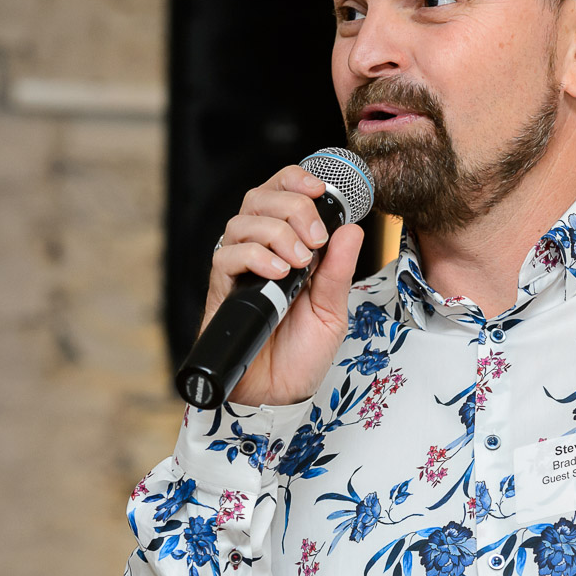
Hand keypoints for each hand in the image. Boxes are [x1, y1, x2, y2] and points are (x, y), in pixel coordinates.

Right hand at [202, 164, 364, 406]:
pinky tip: (279, 273)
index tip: (322, 189)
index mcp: (289, 248)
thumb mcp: (332, 310)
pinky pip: (227, 255)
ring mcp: (240, 270)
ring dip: (277, 232)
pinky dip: (256, 255)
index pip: (282, 193)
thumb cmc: (302, 354)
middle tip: (315, 239)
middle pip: (260, 197)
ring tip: (300, 263)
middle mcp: (262, 252)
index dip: (297, 179)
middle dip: (293, 206)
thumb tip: (352, 228)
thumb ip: (339, 270)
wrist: (278, 395)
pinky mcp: (223, 290)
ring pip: (243, 221)